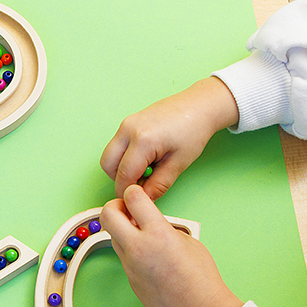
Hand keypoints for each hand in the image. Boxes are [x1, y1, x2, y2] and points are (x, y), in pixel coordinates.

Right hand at [100, 76, 239, 199]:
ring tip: (146, 170)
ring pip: (110, 154)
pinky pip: (117, 145)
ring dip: (121, 167)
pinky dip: (125, 156)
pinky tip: (146, 159)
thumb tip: (145, 199)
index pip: (123, 175)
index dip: (128, 192)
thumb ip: (159, 185)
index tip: (137, 200)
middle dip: (119, 179)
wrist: (198, 105)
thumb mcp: (179, 163)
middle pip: (107, 164)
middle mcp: (128, 129)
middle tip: (140, 185)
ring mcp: (126, 123)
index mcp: (142, 140)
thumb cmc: (193, 131)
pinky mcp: (128, 121)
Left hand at [102, 186, 242, 306]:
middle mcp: (138, 248)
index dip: (134, 192)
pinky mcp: (130, 280)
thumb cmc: (202, 278)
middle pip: (107, 214)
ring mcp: (131, 266)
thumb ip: (165, 227)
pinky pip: (123, 258)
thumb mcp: (188, 240)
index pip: (132, 197)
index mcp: (157, 233)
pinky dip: (131, 251)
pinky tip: (149, 257)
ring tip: (142, 235)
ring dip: (122, 230)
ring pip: (113, 237)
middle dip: (115, 207)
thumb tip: (152, 223)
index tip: (137, 195)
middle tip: (127, 210)